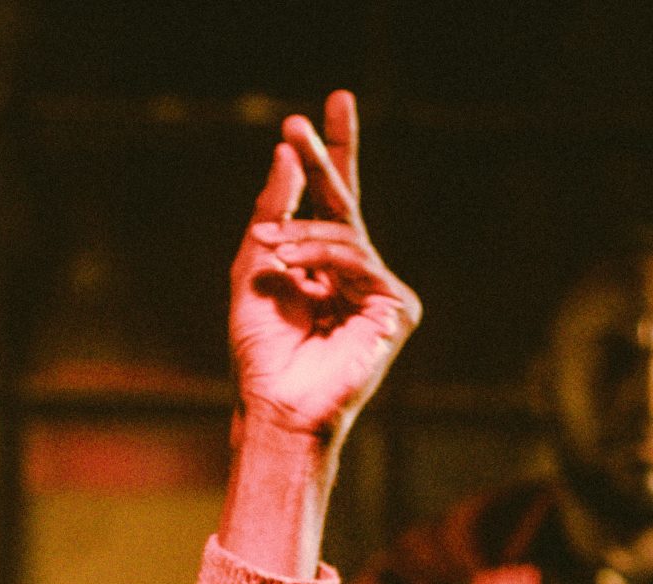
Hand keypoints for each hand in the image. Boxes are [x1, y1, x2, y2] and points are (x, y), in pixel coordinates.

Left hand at [230, 91, 420, 446]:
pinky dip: (321, 258)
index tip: (320, 111)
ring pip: (345, 234)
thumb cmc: (262, 351)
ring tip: (269, 245)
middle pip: (346, 203)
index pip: (331, 201)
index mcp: (324, 266)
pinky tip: (289, 267)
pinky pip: (359, 262)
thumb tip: (288, 154)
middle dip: (328, 158)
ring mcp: (380, 290)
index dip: (327, 156)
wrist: (275, 404)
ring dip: (301, 233)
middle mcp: (356, 273)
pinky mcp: (397, 308)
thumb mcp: (254, 270)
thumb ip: (271, 214)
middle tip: (310, 117)